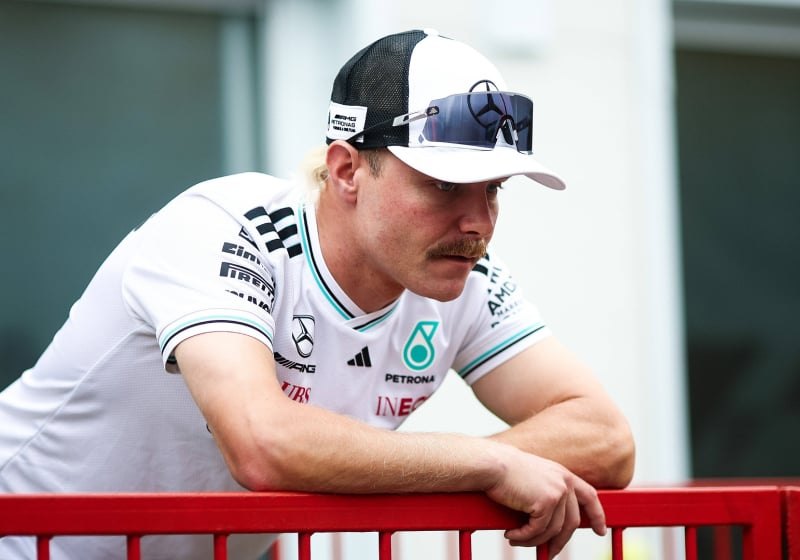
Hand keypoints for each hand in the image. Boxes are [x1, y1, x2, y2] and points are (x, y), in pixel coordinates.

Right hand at [485, 448, 605, 556]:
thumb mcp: (533, 479)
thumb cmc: (505, 471)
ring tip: (517, 540)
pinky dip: (524, 537)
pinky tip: (511, 536)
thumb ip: (546, 493)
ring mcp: (557, 492)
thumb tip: (551, 525)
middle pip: (571, 522)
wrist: (492, 464)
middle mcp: (564, 482)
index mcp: (563, 474)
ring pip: (553, 530)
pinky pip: (538, 530)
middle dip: (560, 542)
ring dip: (534, 540)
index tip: (600, 531)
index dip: (597, 515)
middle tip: (549, 553)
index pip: (589, 496)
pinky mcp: (546, 502)